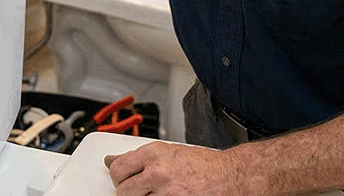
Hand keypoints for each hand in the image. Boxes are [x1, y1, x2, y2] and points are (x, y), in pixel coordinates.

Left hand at [104, 141, 240, 195]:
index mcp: (154, 153)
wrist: (231, 176)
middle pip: (123, 190)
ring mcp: (166, 193)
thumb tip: (111, 160)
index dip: (119, 178)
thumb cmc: (204, 165)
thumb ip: (139, 158)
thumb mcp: (168, 152)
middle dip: (128, 192)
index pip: (118, 169)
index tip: (123, 180)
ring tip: (155, 195)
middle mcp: (158, 172)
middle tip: (140, 191)